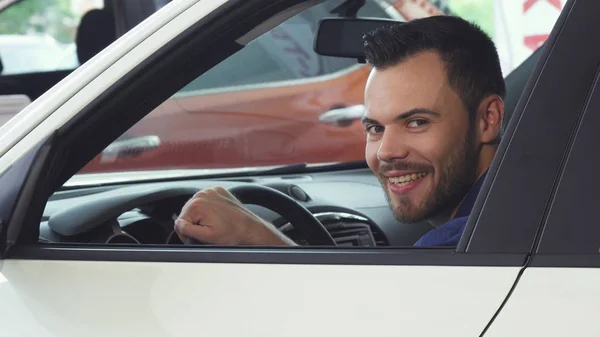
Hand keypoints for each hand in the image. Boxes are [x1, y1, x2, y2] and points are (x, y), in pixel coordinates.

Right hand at [174, 187, 295, 245]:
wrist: (249, 228)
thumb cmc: (232, 233)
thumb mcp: (207, 237)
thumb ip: (188, 230)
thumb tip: (178, 224)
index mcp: (197, 204)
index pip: (180, 221)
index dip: (187, 233)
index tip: (198, 236)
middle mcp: (202, 194)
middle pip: (187, 213)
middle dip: (194, 223)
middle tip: (208, 231)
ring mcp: (211, 190)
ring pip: (196, 206)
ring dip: (201, 216)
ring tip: (214, 223)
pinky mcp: (218, 191)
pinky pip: (206, 200)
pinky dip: (209, 208)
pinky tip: (217, 216)